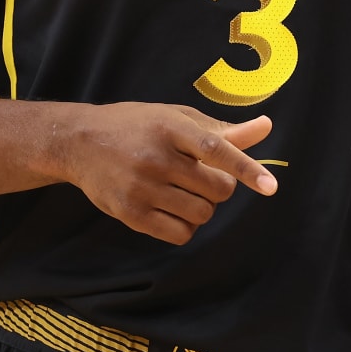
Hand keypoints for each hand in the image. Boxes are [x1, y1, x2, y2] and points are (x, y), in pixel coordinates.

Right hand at [54, 103, 278, 244]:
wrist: (80, 142)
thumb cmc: (139, 126)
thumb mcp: (178, 118)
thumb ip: (223, 129)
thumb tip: (266, 127)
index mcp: (171, 128)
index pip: (216, 150)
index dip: (246, 168)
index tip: (270, 186)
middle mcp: (156, 158)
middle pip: (216, 189)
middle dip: (221, 187)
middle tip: (201, 176)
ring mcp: (140, 188)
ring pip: (201, 213)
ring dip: (204, 207)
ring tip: (184, 191)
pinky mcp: (129, 213)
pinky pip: (179, 233)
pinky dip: (186, 226)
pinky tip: (173, 209)